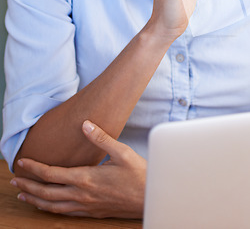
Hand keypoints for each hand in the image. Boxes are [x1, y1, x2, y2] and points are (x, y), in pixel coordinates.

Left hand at [11, 121, 145, 218]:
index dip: (34, 168)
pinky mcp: (91, 212)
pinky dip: (50, 208)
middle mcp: (81, 195)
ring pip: (52, 206)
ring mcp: (85, 206)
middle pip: (45, 192)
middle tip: (14, 179)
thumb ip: (101, 139)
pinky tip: (48, 205)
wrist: (148, 197)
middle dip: (27, 185)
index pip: (52, 174)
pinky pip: (64, 213)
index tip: (21, 162)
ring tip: (23, 194)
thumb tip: (85, 124)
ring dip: (34, 199)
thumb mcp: (122, 152)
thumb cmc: (137, 174)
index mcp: (86, 178)